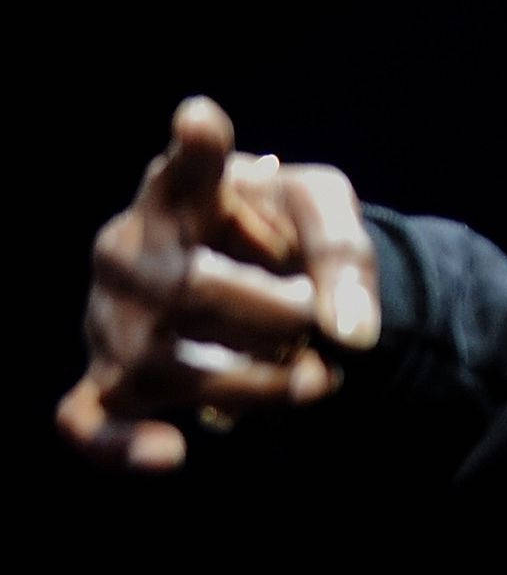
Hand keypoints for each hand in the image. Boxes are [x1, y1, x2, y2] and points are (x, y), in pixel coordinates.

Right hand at [56, 97, 380, 471]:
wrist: (262, 287)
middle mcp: (128, 255)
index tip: (204, 123)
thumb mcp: (326, 216)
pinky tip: (172, 452)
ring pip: (169, 366)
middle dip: (277, 316)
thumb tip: (349, 333)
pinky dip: (123, 445)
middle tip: (315, 319)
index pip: (185, 173)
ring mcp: (113, 323)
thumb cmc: (282, 237)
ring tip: (315, 377)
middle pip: (194, 291)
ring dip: (260, 383)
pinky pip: (89, 423)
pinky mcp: (111, 383)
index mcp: (177, 196)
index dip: (196, 155)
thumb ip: (347, 254)